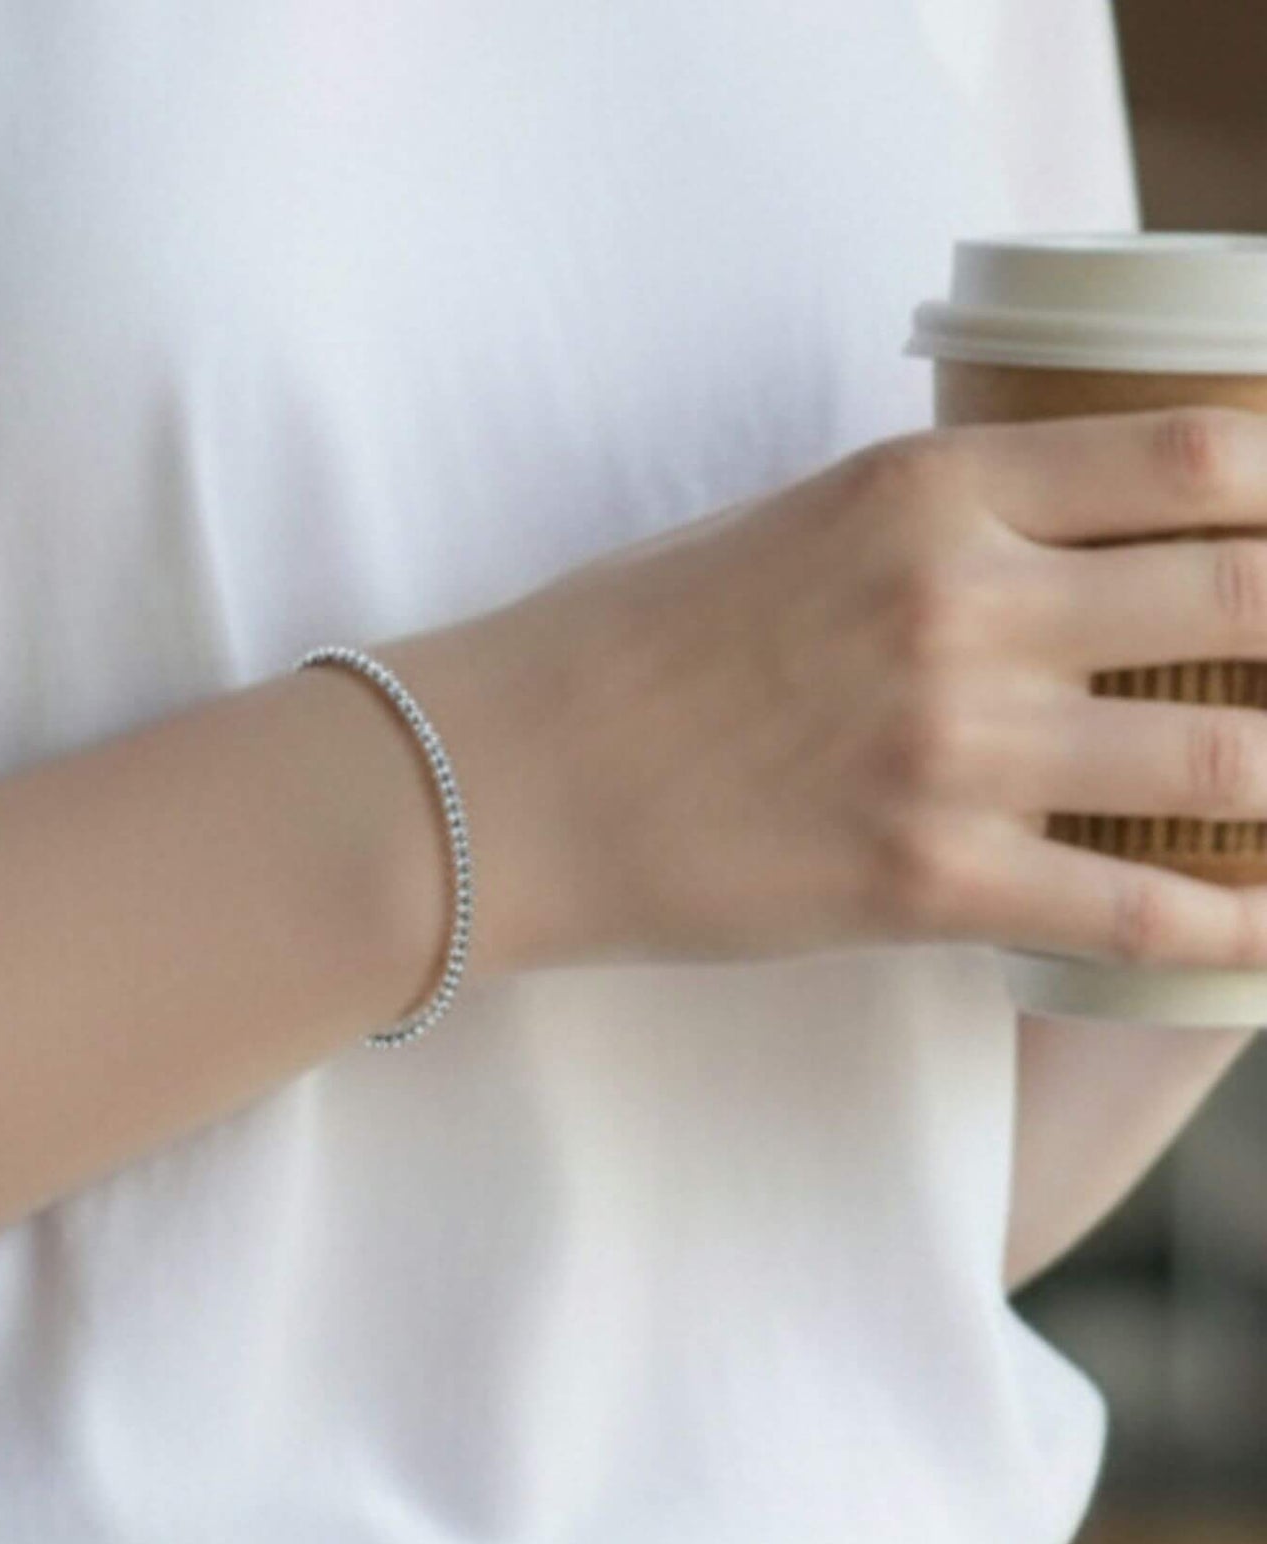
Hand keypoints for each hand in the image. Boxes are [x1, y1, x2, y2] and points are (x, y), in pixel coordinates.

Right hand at [418, 407, 1266, 974]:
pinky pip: (1133, 912)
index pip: (1195, 454)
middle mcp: (963, 603)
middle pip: (1247, 595)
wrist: (507, 777)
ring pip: (1224, 761)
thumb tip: (1053, 553)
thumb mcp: (791, 525)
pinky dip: (1230, 930)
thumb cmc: (624, 647)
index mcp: (928, 487)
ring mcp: (951, 747)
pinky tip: (1263, 935)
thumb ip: (936, 526)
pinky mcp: (924, 879)